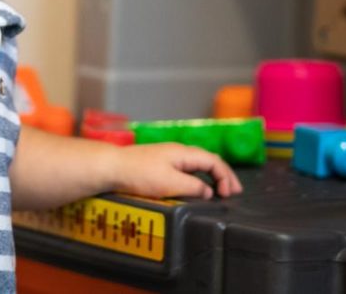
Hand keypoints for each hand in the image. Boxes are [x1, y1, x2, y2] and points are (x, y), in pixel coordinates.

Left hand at [106, 142, 242, 198]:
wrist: (112, 168)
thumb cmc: (138, 174)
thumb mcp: (170, 183)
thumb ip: (193, 187)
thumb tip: (208, 191)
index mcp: (184, 153)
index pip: (214, 161)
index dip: (226, 177)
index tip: (230, 194)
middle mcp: (178, 151)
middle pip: (208, 160)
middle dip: (223, 175)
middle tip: (233, 191)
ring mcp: (168, 156)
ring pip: (197, 164)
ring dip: (211, 176)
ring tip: (220, 190)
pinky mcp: (159, 164)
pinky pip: (186, 168)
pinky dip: (198, 177)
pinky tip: (196, 187)